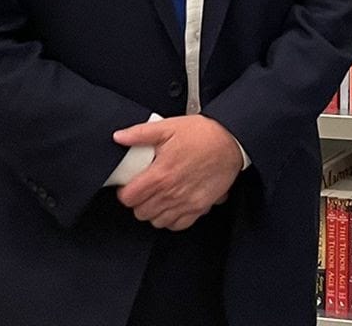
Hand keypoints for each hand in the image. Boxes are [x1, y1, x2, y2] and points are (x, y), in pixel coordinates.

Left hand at [113, 114, 243, 229]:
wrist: (232, 140)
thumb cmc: (203, 134)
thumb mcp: (169, 127)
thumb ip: (141, 133)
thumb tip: (119, 137)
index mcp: (160, 174)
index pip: (128, 198)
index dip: (124, 192)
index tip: (128, 186)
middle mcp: (171, 192)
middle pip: (141, 212)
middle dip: (138, 202)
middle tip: (143, 191)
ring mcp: (185, 202)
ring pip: (157, 221)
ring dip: (154, 212)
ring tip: (157, 198)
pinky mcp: (199, 207)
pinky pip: (178, 225)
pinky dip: (172, 219)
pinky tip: (172, 206)